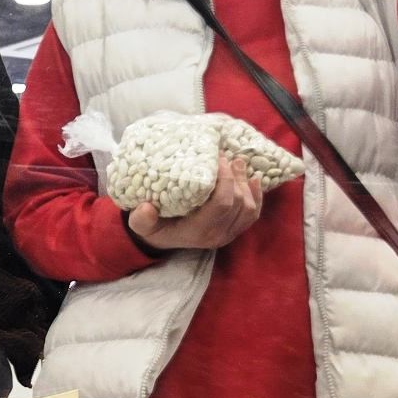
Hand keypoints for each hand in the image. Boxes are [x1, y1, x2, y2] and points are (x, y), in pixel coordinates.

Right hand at [128, 158, 264, 251]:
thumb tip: (146, 209)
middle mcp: (217, 236)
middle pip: (238, 203)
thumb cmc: (153, 227)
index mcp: (199, 231)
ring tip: (237, 163)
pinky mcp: (234, 230)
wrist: (161, 240)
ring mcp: (228, 234)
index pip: (222, 204)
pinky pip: (252, 214)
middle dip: (235, 177)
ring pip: (248, 207)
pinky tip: (253, 179)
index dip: (225, 179)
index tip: (217, 159)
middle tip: (225, 157)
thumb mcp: (141, 225)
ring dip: (245, 183)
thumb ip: (141, 219)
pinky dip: (256, 196)